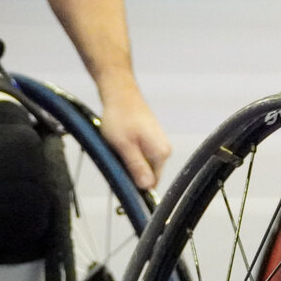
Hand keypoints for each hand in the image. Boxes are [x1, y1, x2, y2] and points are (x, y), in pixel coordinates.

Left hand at [97, 78, 171, 192]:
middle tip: (115, 160)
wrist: (119, 93)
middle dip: (131, 172)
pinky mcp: (152, 139)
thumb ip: (136, 167)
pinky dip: (130, 153)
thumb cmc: (120, 117)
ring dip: (129, 162)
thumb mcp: (124, 146)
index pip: (151, 184)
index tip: (120, 179)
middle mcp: (165, 150)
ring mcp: (159, 144)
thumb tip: (147, 187)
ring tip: (117, 148)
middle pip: (148, 175)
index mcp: (161, 153)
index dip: (134, 186)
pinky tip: (120, 143)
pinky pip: (142, 155)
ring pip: (143, 165)